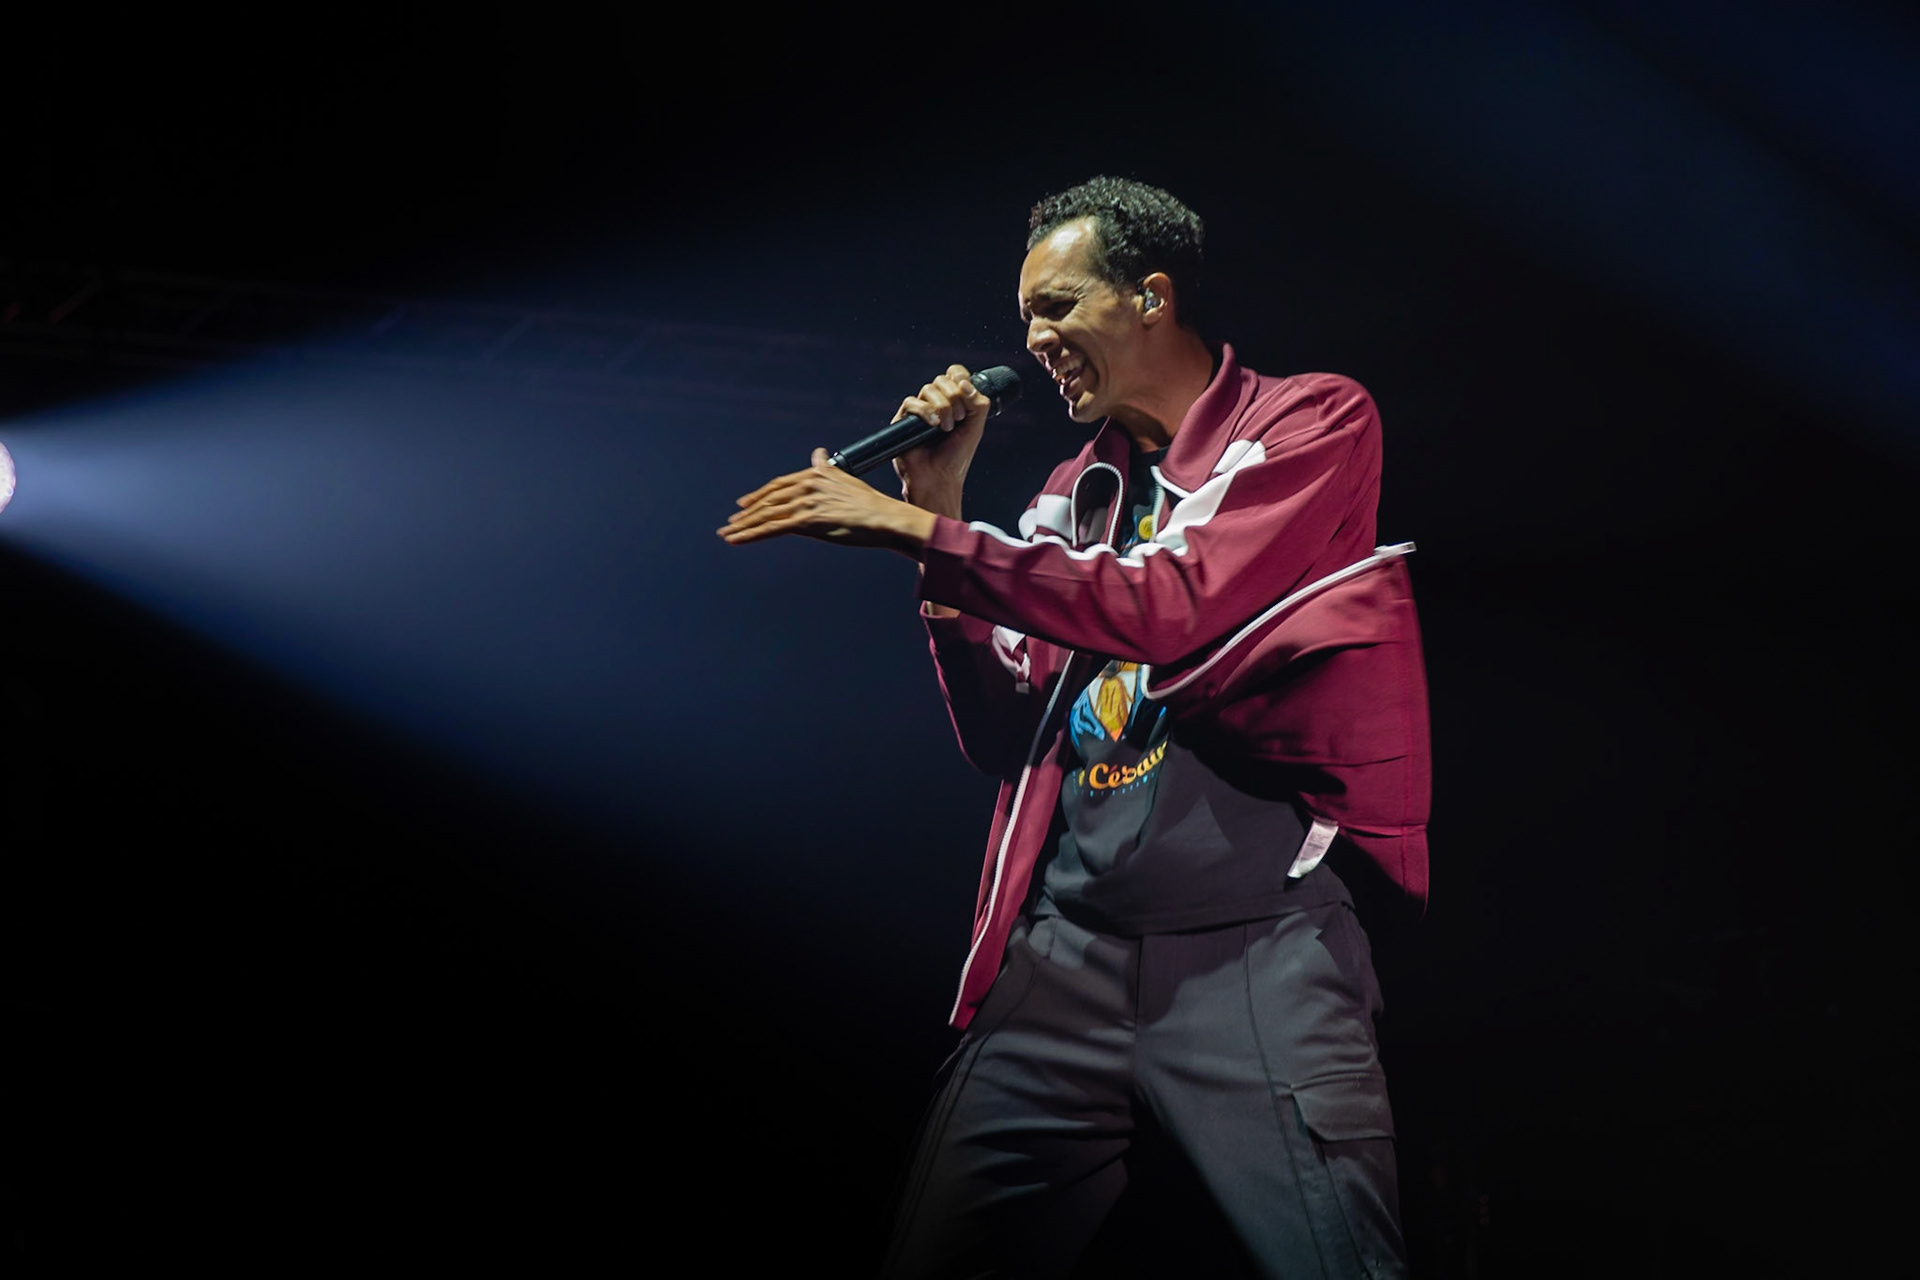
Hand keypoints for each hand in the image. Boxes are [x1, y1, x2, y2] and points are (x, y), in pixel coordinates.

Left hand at [720, 448, 937, 553]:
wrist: (884, 518)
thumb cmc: (870, 505)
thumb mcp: (844, 479)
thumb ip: (825, 469)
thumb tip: (817, 452)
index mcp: (815, 475)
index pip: (779, 485)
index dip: (760, 495)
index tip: (745, 503)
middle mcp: (806, 485)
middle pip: (768, 500)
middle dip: (747, 511)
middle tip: (731, 521)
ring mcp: (805, 502)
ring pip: (766, 515)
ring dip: (744, 525)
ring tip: (728, 533)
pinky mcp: (806, 521)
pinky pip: (771, 528)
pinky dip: (750, 535)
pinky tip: (737, 540)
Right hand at [892, 364, 990, 515]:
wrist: (939, 478)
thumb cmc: (957, 457)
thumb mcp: (976, 427)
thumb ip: (978, 403)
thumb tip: (963, 382)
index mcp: (953, 402)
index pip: (955, 374)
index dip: (960, 377)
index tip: (966, 393)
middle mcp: (935, 403)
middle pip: (942, 380)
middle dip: (954, 398)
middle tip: (958, 420)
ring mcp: (919, 411)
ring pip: (928, 389)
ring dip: (942, 407)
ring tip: (945, 429)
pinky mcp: (903, 420)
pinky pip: (911, 403)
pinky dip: (925, 411)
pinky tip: (933, 425)